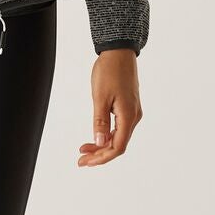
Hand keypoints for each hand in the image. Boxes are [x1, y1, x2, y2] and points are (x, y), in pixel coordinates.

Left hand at [78, 48, 141, 165]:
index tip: (86, 162)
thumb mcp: (100, 97)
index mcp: (128, 116)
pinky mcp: (128, 107)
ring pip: (118, 137)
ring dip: (102, 146)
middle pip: (118, 145)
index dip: (102, 158)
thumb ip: (100, 122)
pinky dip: (106, 135)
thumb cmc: (109, 71)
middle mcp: (133, 117)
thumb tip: (100, 143)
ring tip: (84, 150)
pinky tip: (96, 137)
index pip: (118, 147)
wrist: (119, 52)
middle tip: (81, 160)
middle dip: (99, 155)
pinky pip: (119, 128)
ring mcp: (132, 112)